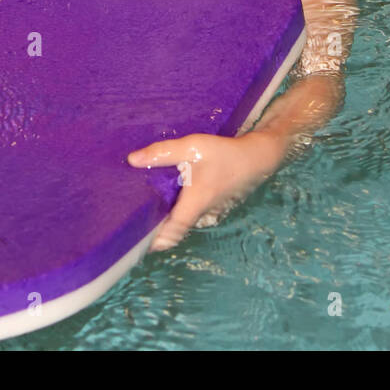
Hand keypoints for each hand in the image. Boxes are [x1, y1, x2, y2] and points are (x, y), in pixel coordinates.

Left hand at [127, 130, 286, 252]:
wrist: (257, 158)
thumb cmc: (224, 154)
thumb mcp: (192, 147)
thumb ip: (162, 152)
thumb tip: (132, 160)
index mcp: (193, 204)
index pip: (170, 233)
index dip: (152, 242)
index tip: (134, 241)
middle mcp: (200, 213)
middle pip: (174, 231)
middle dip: (155, 230)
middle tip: (132, 221)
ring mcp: (208, 211)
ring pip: (182, 223)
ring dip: (166, 220)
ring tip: (144, 208)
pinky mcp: (212, 205)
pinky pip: (190, 214)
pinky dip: (176, 211)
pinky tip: (166, 197)